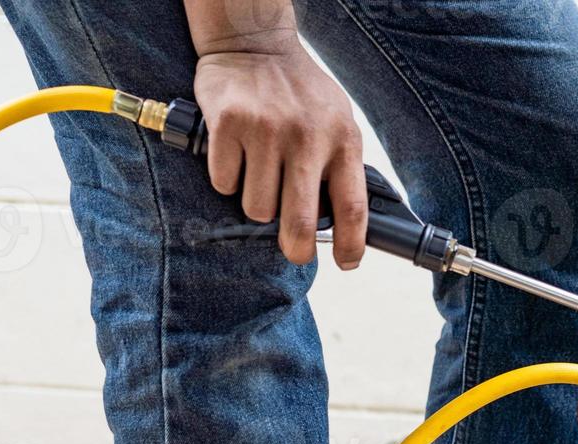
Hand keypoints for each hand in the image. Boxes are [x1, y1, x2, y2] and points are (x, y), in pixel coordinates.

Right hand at [194, 42, 365, 268]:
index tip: (346, 264)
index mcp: (342, 140)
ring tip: (261, 178)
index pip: (352, 207)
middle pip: (300, 222)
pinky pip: (224, 183)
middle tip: (294, 251)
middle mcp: (306, 137)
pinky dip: (228, 180)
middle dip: (296, 248)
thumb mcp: (338, 123)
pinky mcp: (228, 124)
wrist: (256, 45)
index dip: (351, 244)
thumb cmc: (301, 94)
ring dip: (257, 204)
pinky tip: (237, 158)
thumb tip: (343, 225)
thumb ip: (341, 167)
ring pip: (257, 208)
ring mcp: (266, 130)